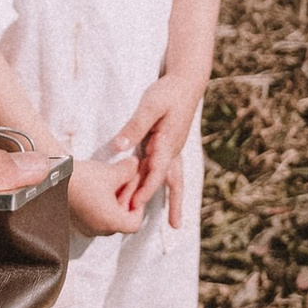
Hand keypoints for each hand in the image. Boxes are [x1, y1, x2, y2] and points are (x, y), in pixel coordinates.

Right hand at [67, 155, 145, 236]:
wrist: (52, 177)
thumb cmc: (82, 178)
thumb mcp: (112, 172)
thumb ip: (130, 170)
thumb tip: (136, 164)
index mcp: (109, 222)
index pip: (135, 223)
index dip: (139, 205)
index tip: (136, 189)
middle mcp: (97, 229)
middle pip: (122, 220)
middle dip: (127, 198)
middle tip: (127, 179)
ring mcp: (85, 227)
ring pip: (109, 217)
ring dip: (115, 200)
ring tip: (113, 180)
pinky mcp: (76, 221)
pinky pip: (96, 215)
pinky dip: (103, 203)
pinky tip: (100, 185)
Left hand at [102, 73, 206, 232]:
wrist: (186, 82)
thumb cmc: (168, 92)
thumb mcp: (151, 105)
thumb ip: (136, 125)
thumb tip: (120, 145)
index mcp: (168, 142)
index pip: (157, 171)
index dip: (146, 189)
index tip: (135, 205)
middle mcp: (172, 150)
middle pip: (173, 181)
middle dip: (174, 203)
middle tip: (175, 225)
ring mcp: (172, 149)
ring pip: (170, 178)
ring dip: (171, 199)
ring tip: (175, 222)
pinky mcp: (166, 146)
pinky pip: (163, 170)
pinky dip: (160, 184)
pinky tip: (156, 193)